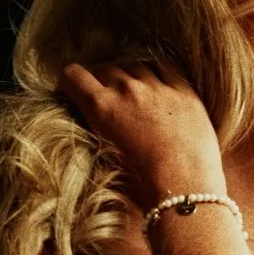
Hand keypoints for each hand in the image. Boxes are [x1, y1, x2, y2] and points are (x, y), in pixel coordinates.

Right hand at [58, 62, 225, 209]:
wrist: (185, 189)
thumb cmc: (141, 186)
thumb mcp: (103, 159)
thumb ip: (93, 132)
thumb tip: (89, 122)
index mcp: (102, 107)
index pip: (73, 76)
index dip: (68, 82)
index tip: (71, 92)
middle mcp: (128, 90)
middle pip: (105, 69)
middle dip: (99, 81)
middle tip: (104, 99)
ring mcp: (158, 88)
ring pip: (134, 65)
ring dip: (128, 75)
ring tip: (131, 93)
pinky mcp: (184, 92)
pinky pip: (165, 68)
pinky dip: (155, 73)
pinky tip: (156, 85)